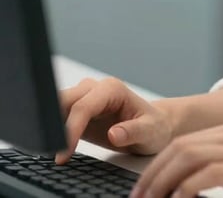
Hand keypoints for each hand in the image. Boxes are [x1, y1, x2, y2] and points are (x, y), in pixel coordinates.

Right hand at [56, 77, 173, 163]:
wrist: (154, 125)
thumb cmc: (154, 126)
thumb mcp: (150, 131)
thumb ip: (133, 132)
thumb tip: (114, 134)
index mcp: (112, 89)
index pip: (83, 107)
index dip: (70, 130)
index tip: (63, 152)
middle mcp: (96, 88)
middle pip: (64, 101)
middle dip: (54, 125)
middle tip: (52, 152)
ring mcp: (86, 97)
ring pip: (57, 105)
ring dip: (51, 126)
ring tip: (52, 149)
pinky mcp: (79, 109)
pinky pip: (59, 115)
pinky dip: (53, 128)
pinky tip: (56, 144)